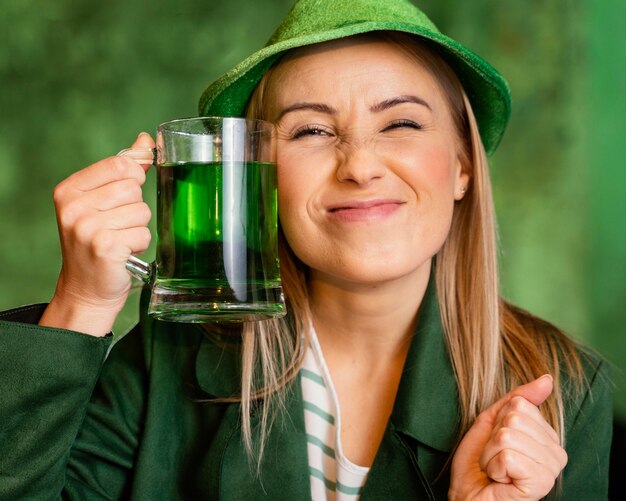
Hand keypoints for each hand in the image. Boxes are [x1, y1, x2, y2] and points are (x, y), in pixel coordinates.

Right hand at [39, 133, 154, 335]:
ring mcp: (87, 227)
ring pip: (142, 211)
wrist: (87, 288)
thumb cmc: (98, 242)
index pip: (121, 163)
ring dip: (138, 228)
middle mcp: (74, 207)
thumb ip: (124, 168)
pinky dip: (139, 245)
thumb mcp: (103, 200)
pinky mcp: (105, 247)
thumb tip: (145, 140)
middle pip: (134, 188)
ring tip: (119, 240)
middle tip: (117, 226)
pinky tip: (123, 253)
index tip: (123, 197)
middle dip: (135, 208)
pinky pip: (143, 234)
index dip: (134, 179)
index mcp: (70, 189)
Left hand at [449, 375, 566, 500]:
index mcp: (548, 437)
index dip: (498, 422)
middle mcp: (556, 453)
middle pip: (514, 418)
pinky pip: (508, 455)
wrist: (468, 497)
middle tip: (495, 459)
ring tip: (496, 470)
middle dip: (493, 438)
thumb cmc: (478, 464)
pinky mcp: (540, 483)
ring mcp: (550, 469)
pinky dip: (493, 466)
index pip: (520, 404)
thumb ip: (519, 399)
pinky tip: (500, 480)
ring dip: (491, 454)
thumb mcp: (493, 422)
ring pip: (509, 435)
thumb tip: (547, 379)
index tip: (497, 444)